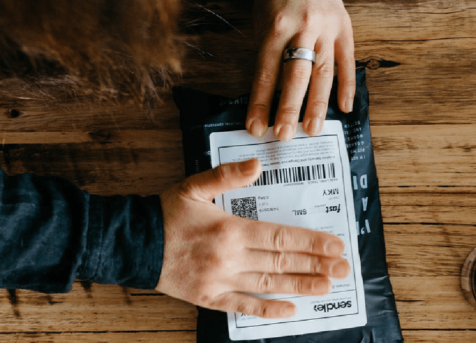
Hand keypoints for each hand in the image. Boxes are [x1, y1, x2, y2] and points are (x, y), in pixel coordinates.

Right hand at [156, 158, 350, 317]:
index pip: (281, 237)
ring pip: (269, 286)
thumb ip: (227, 176)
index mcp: (230, 229)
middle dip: (317, 265)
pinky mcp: (209, 298)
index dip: (311, 242)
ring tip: (327, 286)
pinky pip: (243, 307)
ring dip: (301, 286)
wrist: (131, 243)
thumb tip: (257, 164)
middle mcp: (230, 258)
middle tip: (344, 268)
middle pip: (282, 263)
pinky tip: (290, 310)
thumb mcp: (194, 186)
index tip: (336, 245)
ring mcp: (220, 281)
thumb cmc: (165, 212)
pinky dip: (267, 310)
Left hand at [246, 0, 354, 140]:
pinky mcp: (345, 31)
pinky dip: (347, 86)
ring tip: (313, 129)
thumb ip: (266, 54)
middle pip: (297, 75)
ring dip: (318, 104)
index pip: (266, 72)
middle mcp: (303, 30)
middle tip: (285, 134)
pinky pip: (347, 63)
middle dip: (290, 108)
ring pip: (323, 72)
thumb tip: (266, 96)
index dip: (261, 102)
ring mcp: (327, 31)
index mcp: (276, 28)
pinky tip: (345, 108)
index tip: (256, 127)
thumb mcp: (262, 21)